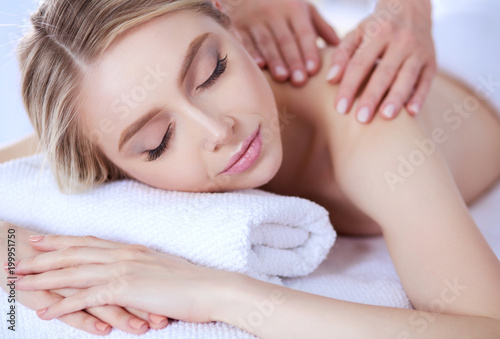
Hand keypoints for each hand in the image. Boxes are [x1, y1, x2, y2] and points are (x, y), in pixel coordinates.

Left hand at [14, 235, 231, 323]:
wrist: (211, 288)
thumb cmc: (192, 282)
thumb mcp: (164, 269)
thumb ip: (144, 268)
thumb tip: (135, 272)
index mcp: (132, 249)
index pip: (90, 242)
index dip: (64, 241)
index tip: (44, 240)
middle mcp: (124, 255)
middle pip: (76, 253)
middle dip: (45, 255)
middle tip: (20, 256)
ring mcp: (124, 270)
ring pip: (75, 272)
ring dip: (45, 278)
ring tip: (21, 282)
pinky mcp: (126, 289)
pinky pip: (87, 298)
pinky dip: (64, 305)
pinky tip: (46, 312)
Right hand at [222, 0, 339, 85]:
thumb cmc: (284, 6)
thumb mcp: (304, 10)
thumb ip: (321, 28)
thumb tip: (339, 46)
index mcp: (294, 8)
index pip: (304, 33)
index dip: (309, 51)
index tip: (313, 70)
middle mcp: (274, 12)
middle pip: (286, 40)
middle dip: (293, 60)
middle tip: (300, 80)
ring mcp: (255, 18)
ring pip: (266, 42)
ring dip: (275, 60)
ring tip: (282, 77)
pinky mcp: (239, 25)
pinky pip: (246, 40)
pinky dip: (252, 53)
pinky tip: (259, 66)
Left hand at [327, 0, 435, 122]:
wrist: (412, 10)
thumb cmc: (377, 28)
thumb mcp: (357, 33)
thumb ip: (342, 55)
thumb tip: (330, 79)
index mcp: (379, 33)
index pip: (360, 63)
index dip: (349, 86)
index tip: (340, 108)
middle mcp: (401, 41)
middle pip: (384, 72)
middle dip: (372, 96)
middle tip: (361, 119)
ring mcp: (419, 51)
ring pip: (407, 77)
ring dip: (396, 98)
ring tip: (386, 117)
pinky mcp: (431, 62)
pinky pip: (426, 81)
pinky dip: (419, 97)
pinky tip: (411, 113)